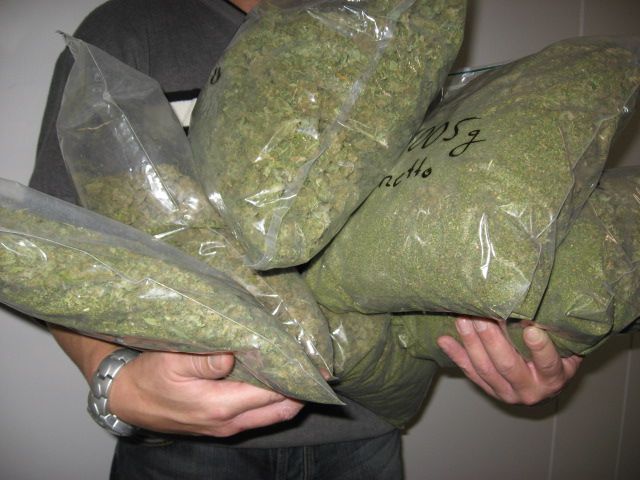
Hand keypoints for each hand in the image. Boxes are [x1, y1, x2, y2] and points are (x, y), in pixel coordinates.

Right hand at [109, 351, 303, 436]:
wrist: (128, 400)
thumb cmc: (149, 376)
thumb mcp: (171, 361)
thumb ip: (204, 360)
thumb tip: (234, 355)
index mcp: (221, 405)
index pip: (274, 393)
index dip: (296, 377)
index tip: (314, 361)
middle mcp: (230, 422)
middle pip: (282, 409)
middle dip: (301, 389)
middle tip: (315, 364)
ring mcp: (227, 427)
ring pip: (272, 414)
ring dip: (289, 394)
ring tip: (299, 367)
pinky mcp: (222, 425)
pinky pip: (258, 414)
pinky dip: (273, 398)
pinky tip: (276, 377)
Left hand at [436, 317, 582, 405]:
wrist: (546, 386)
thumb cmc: (559, 358)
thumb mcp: (568, 349)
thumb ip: (558, 332)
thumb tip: (548, 302)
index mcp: (553, 378)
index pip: (548, 364)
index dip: (540, 349)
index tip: (531, 330)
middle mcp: (530, 390)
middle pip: (508, 365)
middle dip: (491, 339)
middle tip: (480, 315)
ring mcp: (507, 393)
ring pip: (485, 369)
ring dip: (471, 342)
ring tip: (462, 319)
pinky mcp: (490, 391)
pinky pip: (471, 373)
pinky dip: (456, 355)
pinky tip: (444, 340)